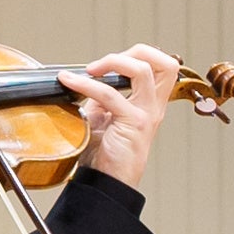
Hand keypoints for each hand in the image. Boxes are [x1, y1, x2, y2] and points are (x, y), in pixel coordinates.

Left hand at [66, 45, 182, 189]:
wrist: (106, 183)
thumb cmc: (105, 155)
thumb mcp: (102, 117)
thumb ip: (101, 96)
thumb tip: (84, 76)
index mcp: (150, 104)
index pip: (161, 67)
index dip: (137, 55)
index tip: (108, 64)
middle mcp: (153, 107)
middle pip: (165, 63)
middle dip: (135, 51)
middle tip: (105, 63)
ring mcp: (146, 114)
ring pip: (143, 70)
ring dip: (113, 61)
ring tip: (90, 70)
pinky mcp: (133, 124)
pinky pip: (110, 94)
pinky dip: (85, 83)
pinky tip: (69, 82)